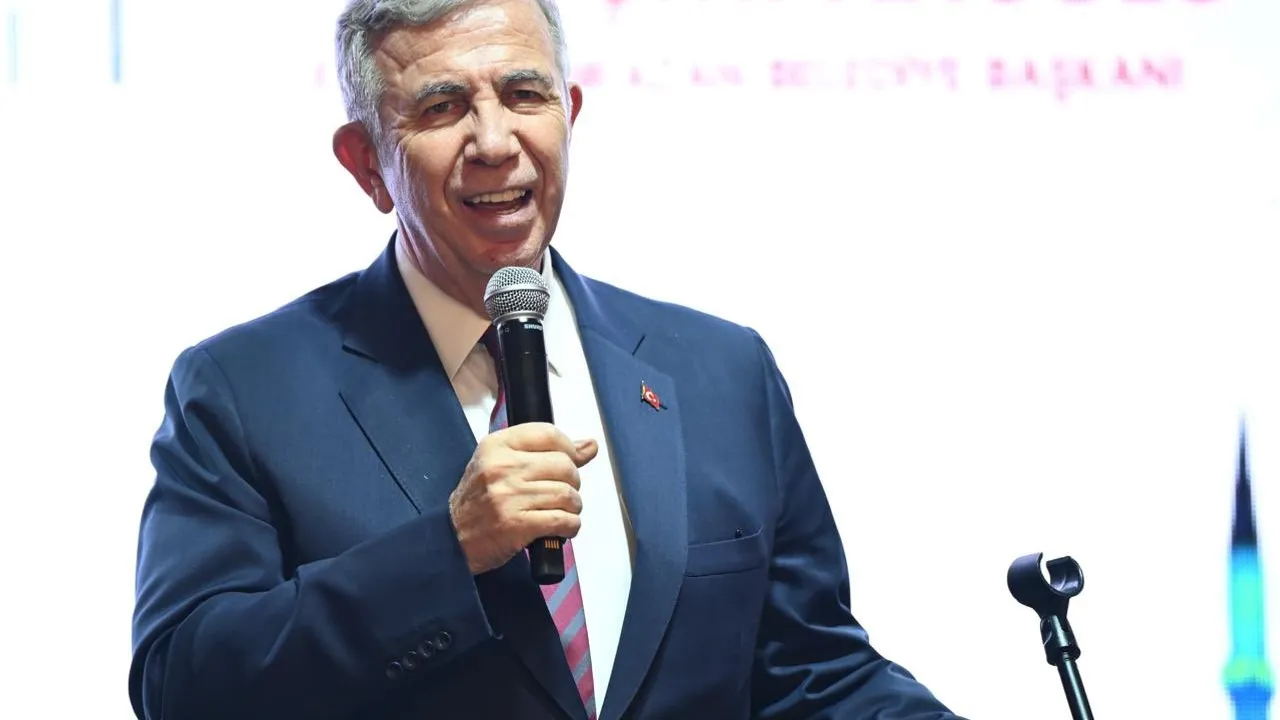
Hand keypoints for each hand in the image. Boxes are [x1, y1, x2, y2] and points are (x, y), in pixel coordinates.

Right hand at [448, 423, 598, 574]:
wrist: (451, 538)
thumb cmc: (479, 500)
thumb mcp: (501, 464)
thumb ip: (544, 452)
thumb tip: (589, 446)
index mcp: (496, 446)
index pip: (548, 434)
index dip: (569, 448)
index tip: (573, 459)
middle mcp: (502, 468)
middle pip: (564, 465)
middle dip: (573, 482)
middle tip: (563, 492)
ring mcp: (508, 497)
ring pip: (567, 494)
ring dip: (573, 507)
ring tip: (561, 511)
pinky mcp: (516, 525)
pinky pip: (563, 520)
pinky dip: (570, 526)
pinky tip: (561, 527)